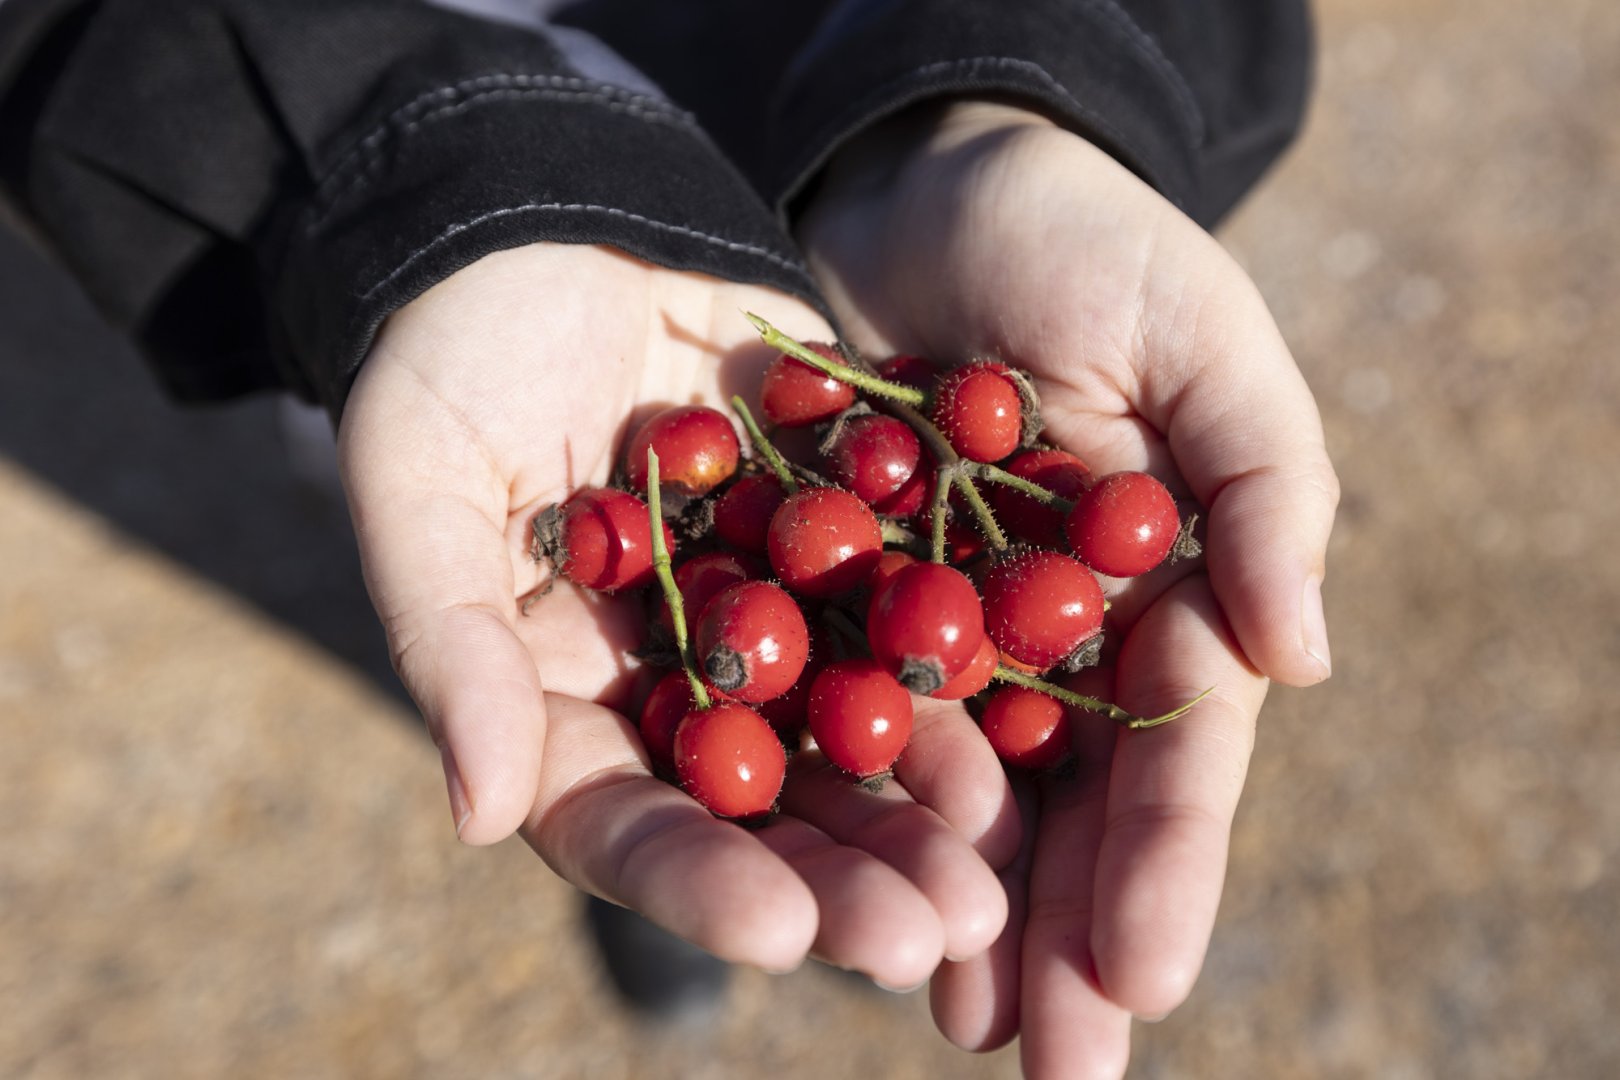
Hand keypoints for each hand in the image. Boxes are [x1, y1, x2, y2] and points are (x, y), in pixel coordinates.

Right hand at [337, 243, 1016, 988]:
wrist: (547, 215)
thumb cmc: (445, 351)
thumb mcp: (419, 484)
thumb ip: (451, 644)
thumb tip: (479, 815)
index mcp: (562, 700)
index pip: (624, 823)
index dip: (699, 883)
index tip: (778, 931)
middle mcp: (677, 682)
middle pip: (765, 808)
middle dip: (846, 874)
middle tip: (935, 934)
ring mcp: (769, 614)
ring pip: (855, 730)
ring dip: (929, 801)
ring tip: (1004, 863)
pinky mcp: (844, 537)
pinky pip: (912, 607)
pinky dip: (970, 659)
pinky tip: (1038, 707)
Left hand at [799, 102, 1337, 1074]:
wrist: (926, 185)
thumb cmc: (1089, 242)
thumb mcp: (1203, 339)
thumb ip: (1266, 490)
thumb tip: (1306, 665)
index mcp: (1161, 592)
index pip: (1177, 755)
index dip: (1167, 867)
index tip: (1147, 981)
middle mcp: (1056, 636)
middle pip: (1069, 805)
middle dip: (1067, 935)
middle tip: (1052, 1064)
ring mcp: (945, 625)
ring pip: (960, 790)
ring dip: (960, 909)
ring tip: (956, 1023)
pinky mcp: (839, 597)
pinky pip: (840, 714)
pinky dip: (844, 807)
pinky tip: (831, 896)